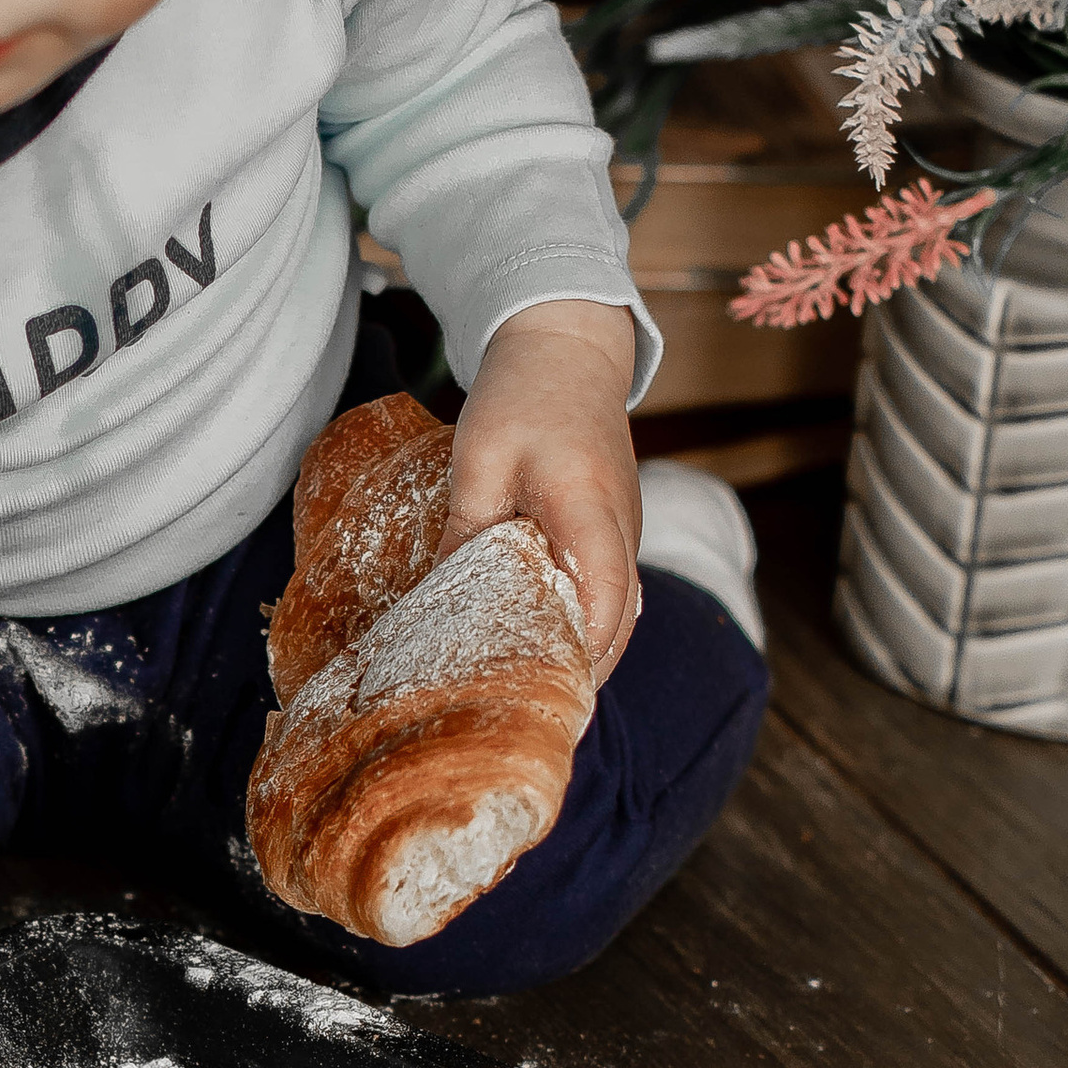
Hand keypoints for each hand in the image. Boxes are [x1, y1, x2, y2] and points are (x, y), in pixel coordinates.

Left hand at [443, 298, 642, 675]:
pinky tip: (540, 647)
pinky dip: (584, 626)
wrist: (567, 351)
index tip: (538, 697)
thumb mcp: (478, 459)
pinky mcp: (615, 532)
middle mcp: (623, 530)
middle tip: (523, 716)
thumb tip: (441, 603)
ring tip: (529, 695)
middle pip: (616, 623)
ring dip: (582, 653)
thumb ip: (468, 530)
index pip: (603, 603)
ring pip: (616, 613)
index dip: (578, 657)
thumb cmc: (520, 398)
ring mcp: (626, 533)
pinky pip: (608, 593)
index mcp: (591, 511)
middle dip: (577, 673)